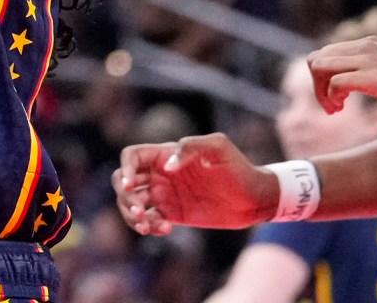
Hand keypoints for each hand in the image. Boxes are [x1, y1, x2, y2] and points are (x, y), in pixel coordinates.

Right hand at [112, 133, 276, 236]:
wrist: (253, 198)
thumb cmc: (238, 167)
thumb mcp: (219, 147)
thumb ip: (191, 147)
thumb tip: (167, 166)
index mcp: (166, 153)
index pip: (132, 157)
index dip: (125, 170)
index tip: (132, 186)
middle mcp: (161, 173)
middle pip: (123, 181)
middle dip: (124, 197)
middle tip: (139, 210)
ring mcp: (165, 195)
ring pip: (131, 203)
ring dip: (131, 215)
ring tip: (147, 225)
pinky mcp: (172, 214)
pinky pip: (149, 221)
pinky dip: (149, 227)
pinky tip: (166, 229)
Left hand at [309, 38, 376, 122]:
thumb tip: (361, 79)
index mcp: (370, 42)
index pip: (327, 51)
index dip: (323, 76)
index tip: (335, 96)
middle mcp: (366, 46)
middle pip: (317, 58)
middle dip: (317, 84)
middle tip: (333, 107)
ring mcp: (369, 61)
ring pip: (320, 67)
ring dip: (320, 92)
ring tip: (335, 109)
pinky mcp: (374, 79)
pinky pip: (336, 83)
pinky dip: (332, 98)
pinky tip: (342, 109)